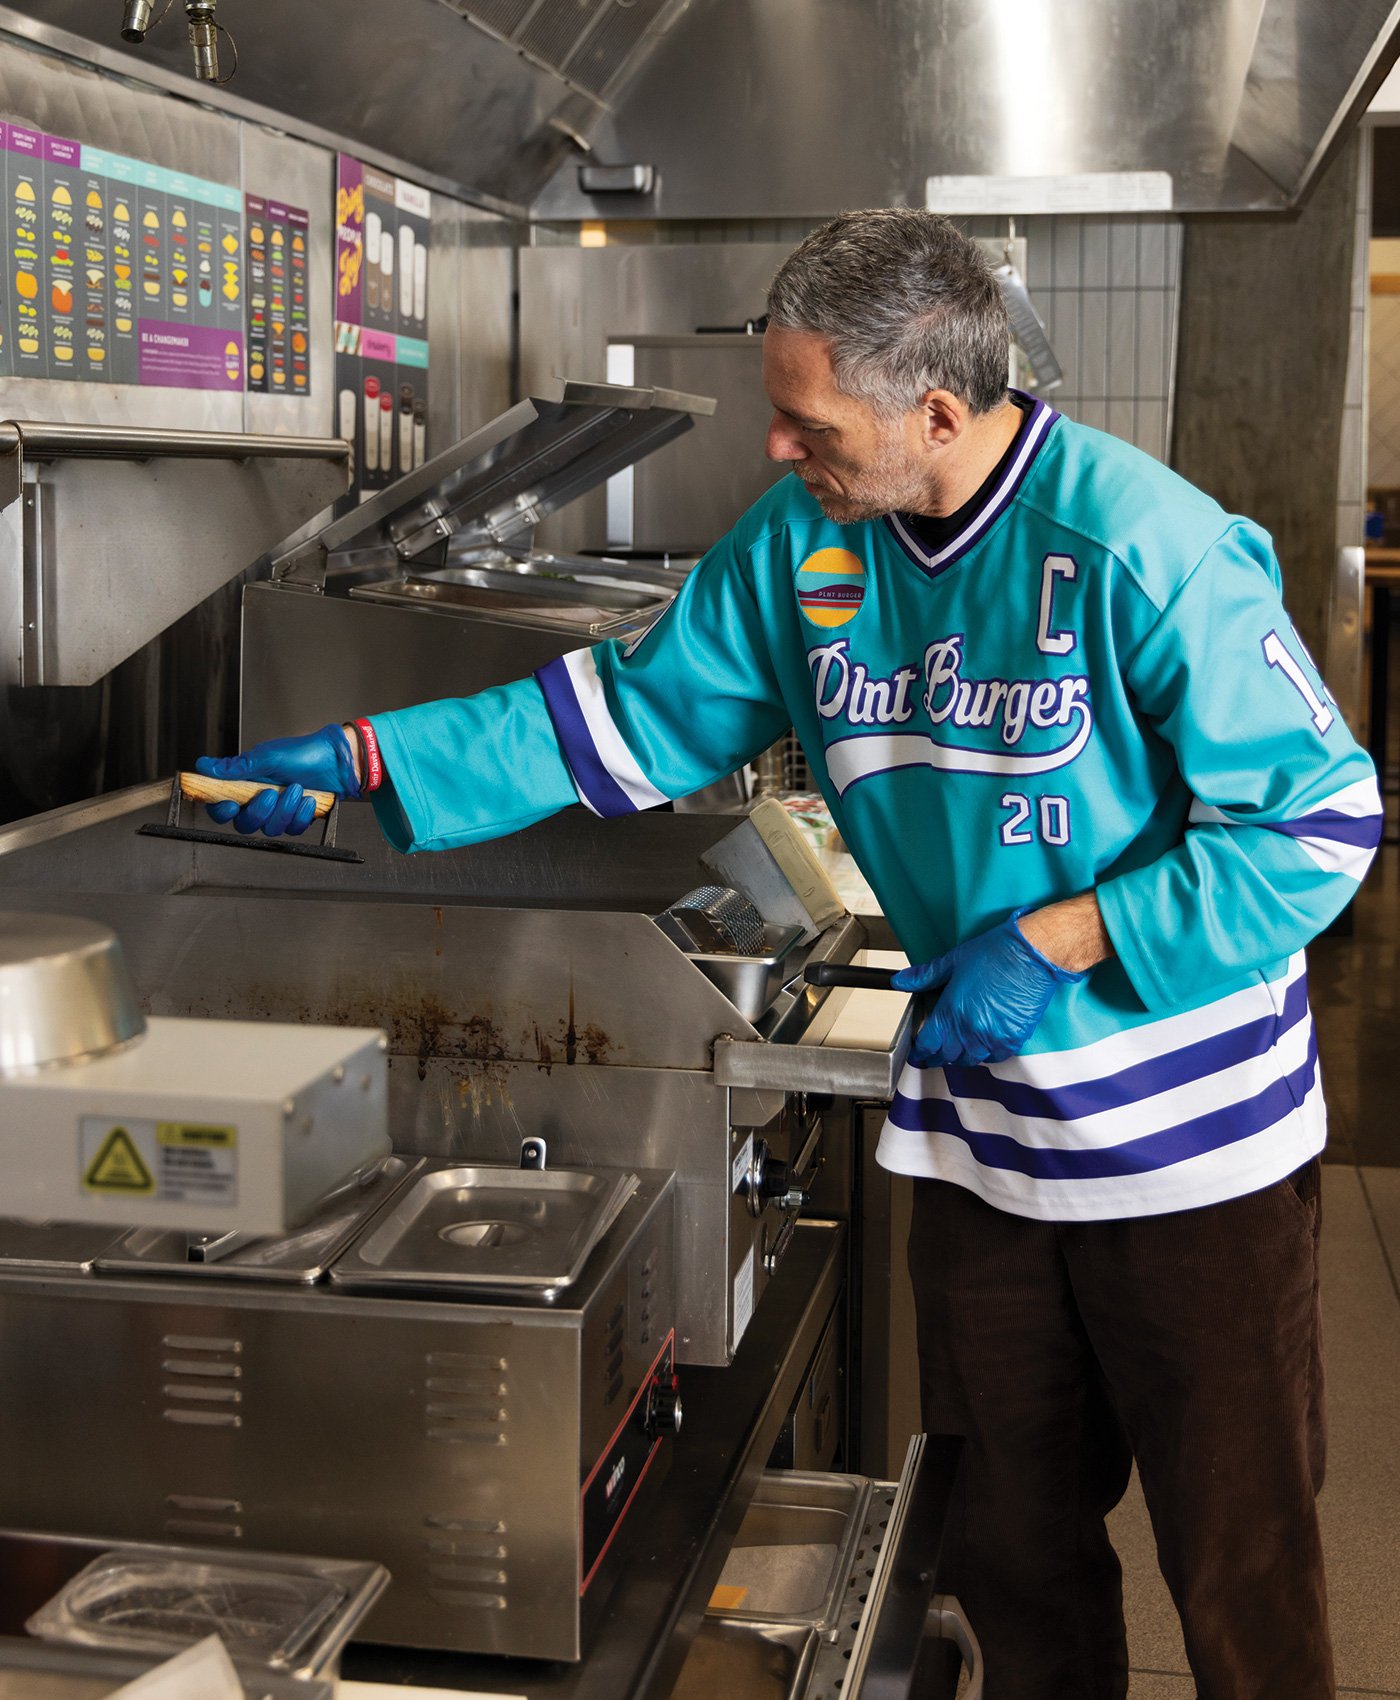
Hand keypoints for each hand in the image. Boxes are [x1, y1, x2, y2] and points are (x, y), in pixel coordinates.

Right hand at [194, 723, 360, 837]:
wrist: (336, 760)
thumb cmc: (303, 753)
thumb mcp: (267, 757)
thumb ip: (236, 767)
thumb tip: (204, 766)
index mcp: (246, 784)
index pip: (221, 806)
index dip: (221, 811)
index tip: (230, 805)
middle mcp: (259, 799)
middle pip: (244, 824)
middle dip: (258, 812)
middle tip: (271, 795)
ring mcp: (278, 811)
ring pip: (269, 828)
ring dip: (284, 810)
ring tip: (297, 789)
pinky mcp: (296, 818)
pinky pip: (292, 829)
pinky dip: (301, 815)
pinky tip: (308, 800)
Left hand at [891, 911, 1086, 1067]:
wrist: (1032, 956)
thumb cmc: (995, 954)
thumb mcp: (953, 961)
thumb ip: (925, 976)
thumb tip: (900, 981)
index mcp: (951, 1011)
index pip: (928, 1043)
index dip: (920, 1052)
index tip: (917, 1055)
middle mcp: (970, 1030)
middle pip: (947, 1055)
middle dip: (937, 1056)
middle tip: (932, 1055)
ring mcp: (992, 1037)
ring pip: (969, 1059)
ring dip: (960, 1057)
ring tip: (955, 1051)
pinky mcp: (1013, 1039)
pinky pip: (994, 1058)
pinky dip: (985, 1055)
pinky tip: (981, 1048)